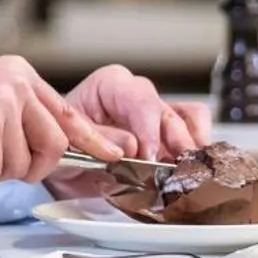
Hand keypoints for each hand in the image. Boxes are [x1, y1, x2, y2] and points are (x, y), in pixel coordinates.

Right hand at [0, 55, 124, 181]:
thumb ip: (23, 119)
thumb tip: (61, 149)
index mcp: (20, 74)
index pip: (66, 111)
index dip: (92, 138)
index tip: (114, 152)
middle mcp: (16, 83)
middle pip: (53, 145)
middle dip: (28, 166)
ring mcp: (3, 102)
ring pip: (24, 163)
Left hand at [65, 64, 210, 160]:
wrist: (61, 162)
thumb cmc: (61, 145)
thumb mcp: (66, 143)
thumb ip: (98, 139)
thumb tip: (131, 145)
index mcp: (110, 85)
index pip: (140, 99)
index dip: (148, 129)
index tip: (148, 156)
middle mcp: (137, 94)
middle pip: (168, 110)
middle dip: (175, 142)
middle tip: (174, 170)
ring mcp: (155, 113)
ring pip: (190, 117)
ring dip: (191, 147)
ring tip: (185, 172)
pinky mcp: (168, 133)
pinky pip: (195, 130)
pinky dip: (196, 151)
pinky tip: (188, 171)